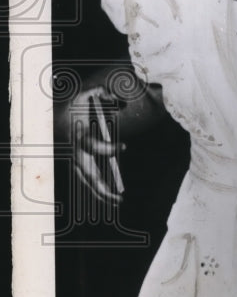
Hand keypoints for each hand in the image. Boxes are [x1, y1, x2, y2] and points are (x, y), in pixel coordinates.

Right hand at [68, 86, 124, 202]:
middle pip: (88, 175)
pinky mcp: (76, 163)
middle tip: (119, 197)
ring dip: (101, 194)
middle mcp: (74, 152)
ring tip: (118, 202)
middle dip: (103, 188)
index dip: (108, 148)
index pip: (92, 147)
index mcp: (76, 137)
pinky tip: (109, 198)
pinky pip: (87, 179)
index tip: (124, 146)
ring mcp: (74, 160)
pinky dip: (97, 189)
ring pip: (87, 181)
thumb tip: (122, 103)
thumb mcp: (85, 95)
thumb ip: (103, 94)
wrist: (52, 116)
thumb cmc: (72, 106)